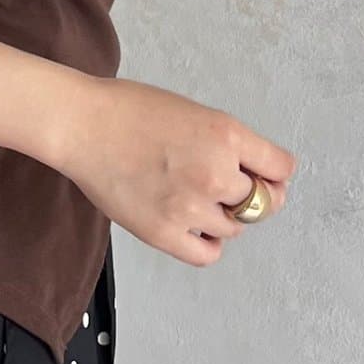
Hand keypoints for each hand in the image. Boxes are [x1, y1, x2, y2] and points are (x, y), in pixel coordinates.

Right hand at [58, 76, 295, 266]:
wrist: (82, 125)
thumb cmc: (129, 111)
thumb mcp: (194, 112)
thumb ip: (229, 143)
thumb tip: (258, 175)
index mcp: (226, 135)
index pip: (281, 168)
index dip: (274, 174)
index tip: (264, 177)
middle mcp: (215, 172)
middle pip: (262, 202)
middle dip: (248, 196)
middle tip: (222, 188)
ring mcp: (190, 206)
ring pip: (234, 228)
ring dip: (222, 218)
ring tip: (193, 199)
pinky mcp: (164, 232)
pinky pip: (207, 253)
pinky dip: (208, 243)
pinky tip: (193, 227)